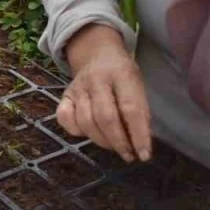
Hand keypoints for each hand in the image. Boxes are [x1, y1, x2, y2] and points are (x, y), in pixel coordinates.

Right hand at [58, 23, 150, 161]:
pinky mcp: (64, 96)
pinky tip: (90, 134)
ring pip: (85, 122)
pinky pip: (65, 119)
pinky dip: (76, 132)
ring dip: (101, 141)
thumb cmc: (123, 74)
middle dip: (118, 142)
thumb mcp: (138, 84)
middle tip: (128, 154)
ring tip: (114, 146)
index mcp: (121, 74)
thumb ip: (140, 110)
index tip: (144, 155)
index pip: (130, 108)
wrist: (98, 54)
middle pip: (105, 117)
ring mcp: (78, 87)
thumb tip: (141, 143)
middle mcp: (96, 79)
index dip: (138, 134)